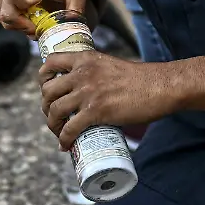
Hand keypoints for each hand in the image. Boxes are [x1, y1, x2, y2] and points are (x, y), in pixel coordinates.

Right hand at [0, 0, 88, 37]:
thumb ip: (76, 5)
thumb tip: (71, 26)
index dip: (25, 3)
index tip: (40, 1)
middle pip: (7, 12)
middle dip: (24, 25)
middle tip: (38, 27)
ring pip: (3, 16)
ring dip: (19, 25)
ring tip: (34, 22)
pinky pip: (0, 14)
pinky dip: (13, 22)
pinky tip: (26, 17)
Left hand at [39, 51, 178, 150]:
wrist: (161, 86)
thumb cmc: (141, 79)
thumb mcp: (109, 65)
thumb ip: (95, 73)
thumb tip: (87, 90)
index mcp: (85, 59)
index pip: (50, 62)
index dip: (43, 78)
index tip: (46, 91)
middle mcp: (82, 73)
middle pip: (48, 90)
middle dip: (45, 106)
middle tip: (53, 117)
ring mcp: (87, 92)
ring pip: (54, 110)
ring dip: (52, 125)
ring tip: (58, 132)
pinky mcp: (96, 111)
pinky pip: (70, 128)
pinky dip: (64, 139)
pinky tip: (65, 145)